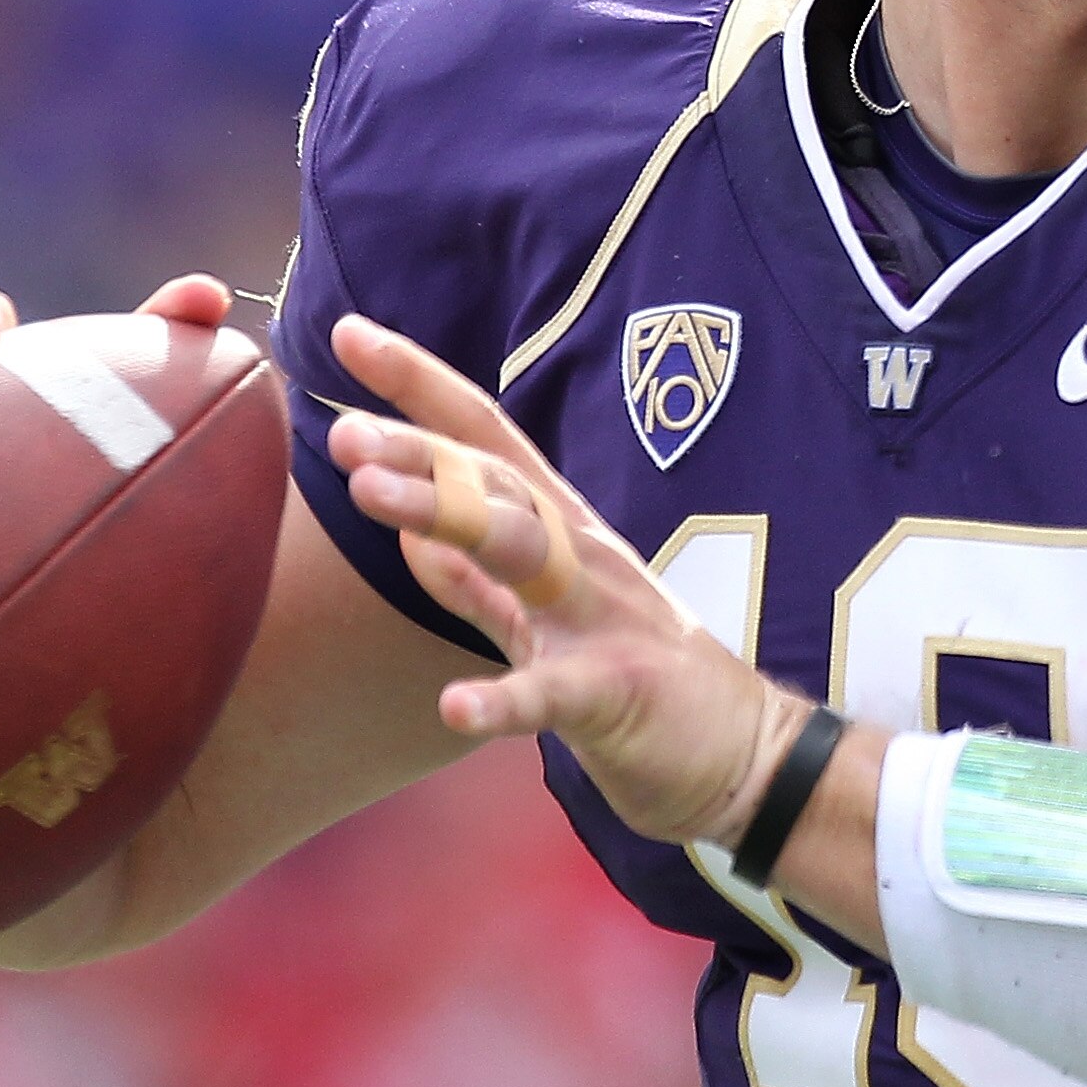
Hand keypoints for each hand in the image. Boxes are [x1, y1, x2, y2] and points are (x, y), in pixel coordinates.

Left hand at [323, 312, 805, 852]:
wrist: (745, 755)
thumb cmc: (638, 681)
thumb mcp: (545, 619)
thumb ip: (476, 582)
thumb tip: (410, 538)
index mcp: (558, 532)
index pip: (481, 439)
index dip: (418, 382)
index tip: (348, 331)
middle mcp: (577, 556)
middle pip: (489, 483)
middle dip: (415, 451)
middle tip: (341, 431)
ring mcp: (598, 620)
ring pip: (513, 551)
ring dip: (440, 515)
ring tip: (367, 494)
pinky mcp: (616, 694)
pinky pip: (553, 694)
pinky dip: (503, 700)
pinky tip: (455, 705)